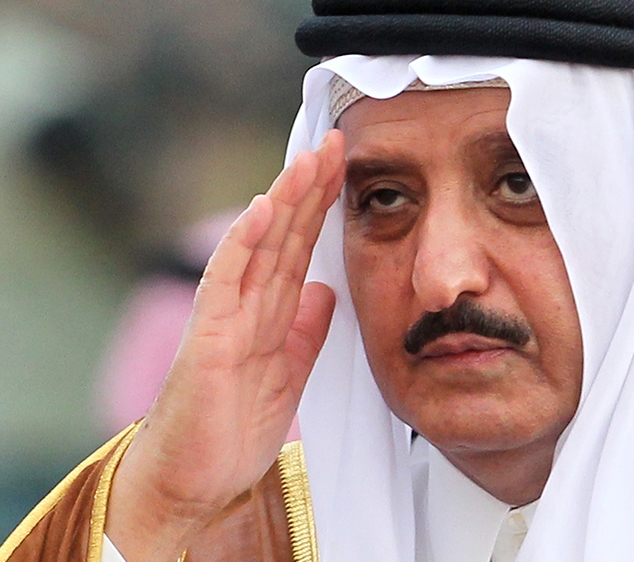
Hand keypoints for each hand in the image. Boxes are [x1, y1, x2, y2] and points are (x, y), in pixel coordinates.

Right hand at [105, 130, 345, 561]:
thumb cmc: (234, 426)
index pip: (301, 246)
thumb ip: (307, 329)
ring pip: (258, 247)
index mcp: (270, 312)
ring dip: (284, 201)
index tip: (348, 167)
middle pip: (284, 235)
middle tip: (338, 142)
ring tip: (309, 160)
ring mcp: (226, 317)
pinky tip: (261, 209)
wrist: (198, 480)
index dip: (323, 206)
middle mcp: (248, 305)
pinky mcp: (210, 338)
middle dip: (311, 188)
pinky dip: (243, 245)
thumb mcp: (291, 371)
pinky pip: (226, 282)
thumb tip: (325, 288)